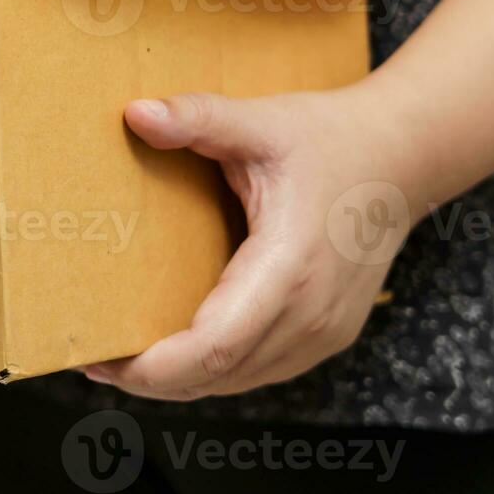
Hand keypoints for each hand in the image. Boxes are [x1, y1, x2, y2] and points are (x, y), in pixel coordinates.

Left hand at [83, 82, 424, 400]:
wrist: (401, 157)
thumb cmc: (330, 139)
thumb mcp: (261, 121)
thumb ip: (198, 117)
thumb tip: (136, 112)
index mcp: (290, 267)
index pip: (214, 345)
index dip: (154, 367)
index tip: (103, 360)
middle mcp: (310, 314)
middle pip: (218, 375)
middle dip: (150, 378)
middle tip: (92, 359)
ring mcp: (322, 333)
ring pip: (237, 380)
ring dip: (179, 380)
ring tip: (122, 357)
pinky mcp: (325, 336)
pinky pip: (258, 369)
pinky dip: (212, 370)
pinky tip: (175, 348)